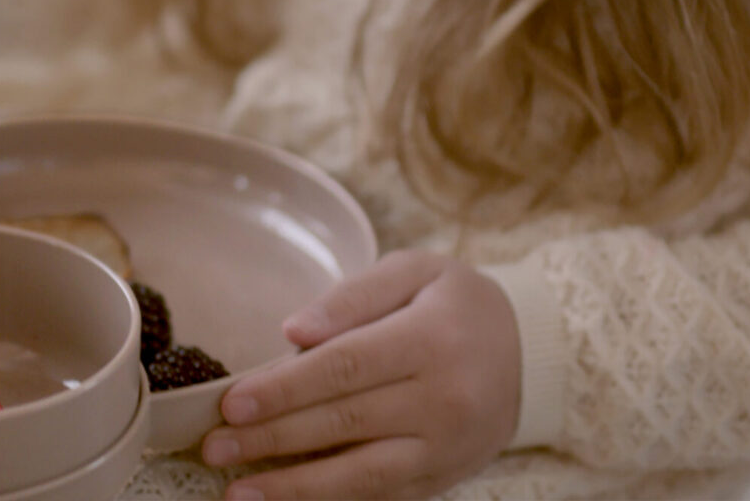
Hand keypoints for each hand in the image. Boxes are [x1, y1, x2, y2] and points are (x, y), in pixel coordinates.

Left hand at [201, 251, 520, 499]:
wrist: (534, 352)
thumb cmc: (459, 304)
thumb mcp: (416, 271)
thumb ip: (353, 296)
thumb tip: (293, 331)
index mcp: (431, 340)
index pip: (345, 367)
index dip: (285, 388)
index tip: (233, 401)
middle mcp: (443, 399)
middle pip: (344, 423)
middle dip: (272, 439)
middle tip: (216, 447)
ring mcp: (446, 447)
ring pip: (362, 475)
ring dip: (295, 488)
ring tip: (239, 493)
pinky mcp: (445, 478)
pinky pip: (383, 497)